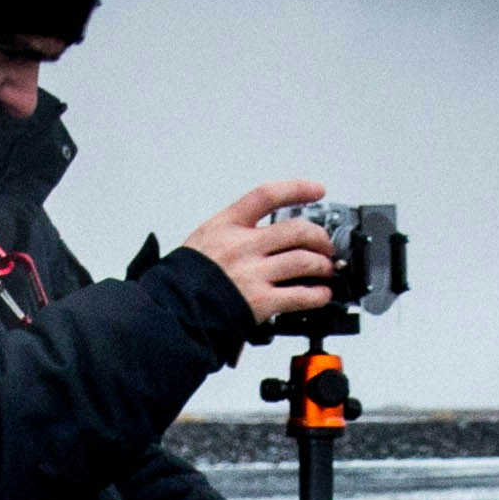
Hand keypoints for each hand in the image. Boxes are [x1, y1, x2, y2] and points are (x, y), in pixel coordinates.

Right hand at [183, 179, 339, 323]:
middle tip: (324, 245)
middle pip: (297, 230)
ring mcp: (253, 274)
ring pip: (305, 261)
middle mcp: (242, 246)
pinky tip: (321, 294)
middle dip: (319, 237)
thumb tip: (267, 233)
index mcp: (227, 225)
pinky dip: (318, 294)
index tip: (317, 191)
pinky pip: (301, 295)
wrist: (172, 310)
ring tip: (326, 270)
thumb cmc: (185, 278)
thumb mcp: (204, 240)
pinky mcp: (261, 302)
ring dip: (323, 265)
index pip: (267, 195)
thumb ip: (235, 232)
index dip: (297, 189)